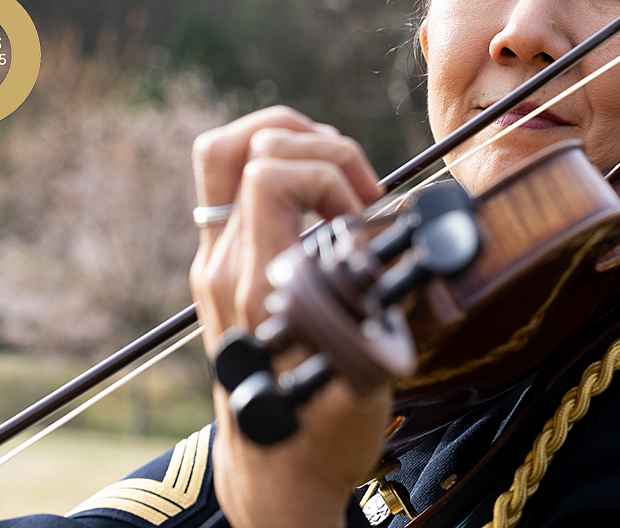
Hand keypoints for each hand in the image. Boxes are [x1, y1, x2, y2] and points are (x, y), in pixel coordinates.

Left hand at [189, 106, 388, 527]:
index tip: (362, 212)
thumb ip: (380, 309)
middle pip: (242, 147)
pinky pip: (232, 185)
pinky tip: (320, 196)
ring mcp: (213, 263)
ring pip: (229, 156)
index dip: (326, 171)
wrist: (273, 473)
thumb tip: (406, 248)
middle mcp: (222, 266)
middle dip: (315, 146)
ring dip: (292, 146)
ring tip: (340, 178)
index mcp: (254, 285)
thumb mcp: (364, 378)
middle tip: (358, 190)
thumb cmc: (320, 434)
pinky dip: (279, 167)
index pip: (267, 175)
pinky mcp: (218, 266)